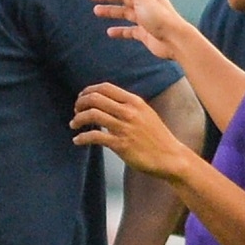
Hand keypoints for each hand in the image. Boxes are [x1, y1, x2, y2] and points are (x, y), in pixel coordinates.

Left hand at [73, 83, 195, 182]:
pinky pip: (94, 137)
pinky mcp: (120, 144)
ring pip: (92, 115)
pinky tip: (77, 140)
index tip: (81, 98)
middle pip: (95, 98)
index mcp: (134, 101)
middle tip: (76, 111)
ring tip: (74, 124)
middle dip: (80, 103)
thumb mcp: (144, 113)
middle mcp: (129, 112)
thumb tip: (105, 103)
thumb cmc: (156, 136)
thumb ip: (126, 106)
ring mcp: (124, 128)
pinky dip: (81, 138)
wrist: (170, 156)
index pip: (105, 88)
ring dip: (78, 119)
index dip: (88, 91)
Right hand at [90, 0, 191, 61]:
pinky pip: (129, 31)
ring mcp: (145, 20)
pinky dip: (119, 30)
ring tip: (96, 11)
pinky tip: (109, 32)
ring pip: (124, 13)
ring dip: (110, 11)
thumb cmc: (160, 17)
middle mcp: (145, 5)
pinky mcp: (144, 34)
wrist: (175, 40)